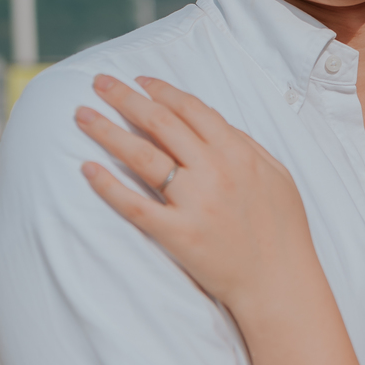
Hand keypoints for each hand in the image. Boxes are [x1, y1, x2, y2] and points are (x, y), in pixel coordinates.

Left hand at [76, 74, 311, 316]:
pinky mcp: (177, 234)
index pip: (191, 109)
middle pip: (159, 122)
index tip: (139, 81)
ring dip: (107, 131)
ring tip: (81, 115)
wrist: (279, 283)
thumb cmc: (283, 231)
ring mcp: (194, 203)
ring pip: (141, 156)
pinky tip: (88, 169)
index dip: (161, 90)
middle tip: (99, 83)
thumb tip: (212, 123)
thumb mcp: (277, 175)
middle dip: (124, 97)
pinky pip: (134, 206)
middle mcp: (214, 171)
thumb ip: (246, 145)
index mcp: (238, 153)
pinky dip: (108, 186)